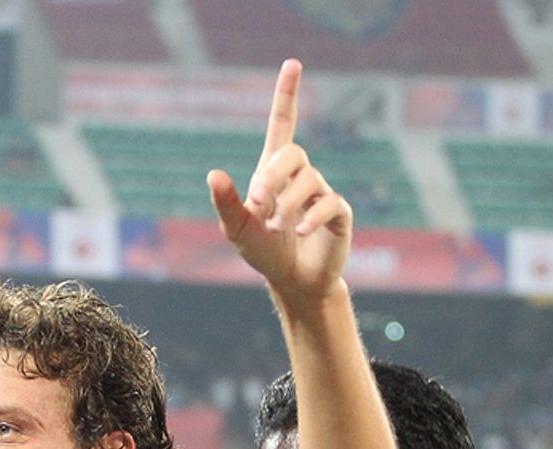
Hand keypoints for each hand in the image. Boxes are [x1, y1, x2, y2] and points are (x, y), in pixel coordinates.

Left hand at [206, 60, 350, 303]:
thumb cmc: (263, 251)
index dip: (287, 95)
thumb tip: (213, 173)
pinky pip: (329, 204)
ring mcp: (321, 192)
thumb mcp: (237, 229)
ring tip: (275, 226)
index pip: (282, 124)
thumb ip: (226, 203)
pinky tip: (300, 230)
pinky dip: (312, 215)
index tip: (293, 63)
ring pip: (308, 181)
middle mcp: (300, 176)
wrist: (292, 281)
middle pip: (293, 153)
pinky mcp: (339, 214)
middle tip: (258, 201)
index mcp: (273, 172)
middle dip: (273, 174)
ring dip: (287, 204)